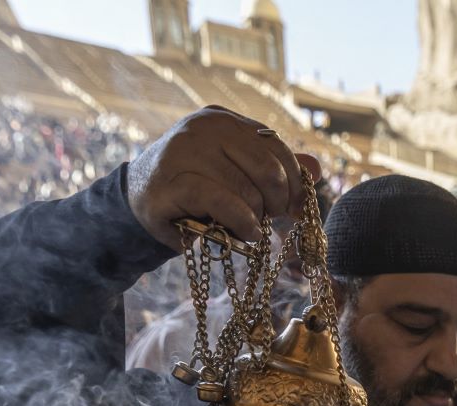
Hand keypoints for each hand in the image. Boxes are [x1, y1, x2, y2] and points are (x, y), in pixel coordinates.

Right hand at [125, 107, 321, 250]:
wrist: (139, 201)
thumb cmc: (196, 188)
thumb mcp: (235, 174)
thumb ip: (273, 168)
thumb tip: (317, 168)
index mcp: (223, 119)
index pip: (275, 146)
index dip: (294, 180)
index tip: (295, 206)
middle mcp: (203, 126)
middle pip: (266, 168)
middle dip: (277, 201)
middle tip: (271, 219)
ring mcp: (184, 150)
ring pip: (246, 189)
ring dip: (257, 219)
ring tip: (251, 230)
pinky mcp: (172, 181)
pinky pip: (223, 203)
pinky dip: (241, 223)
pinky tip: (245, 234)